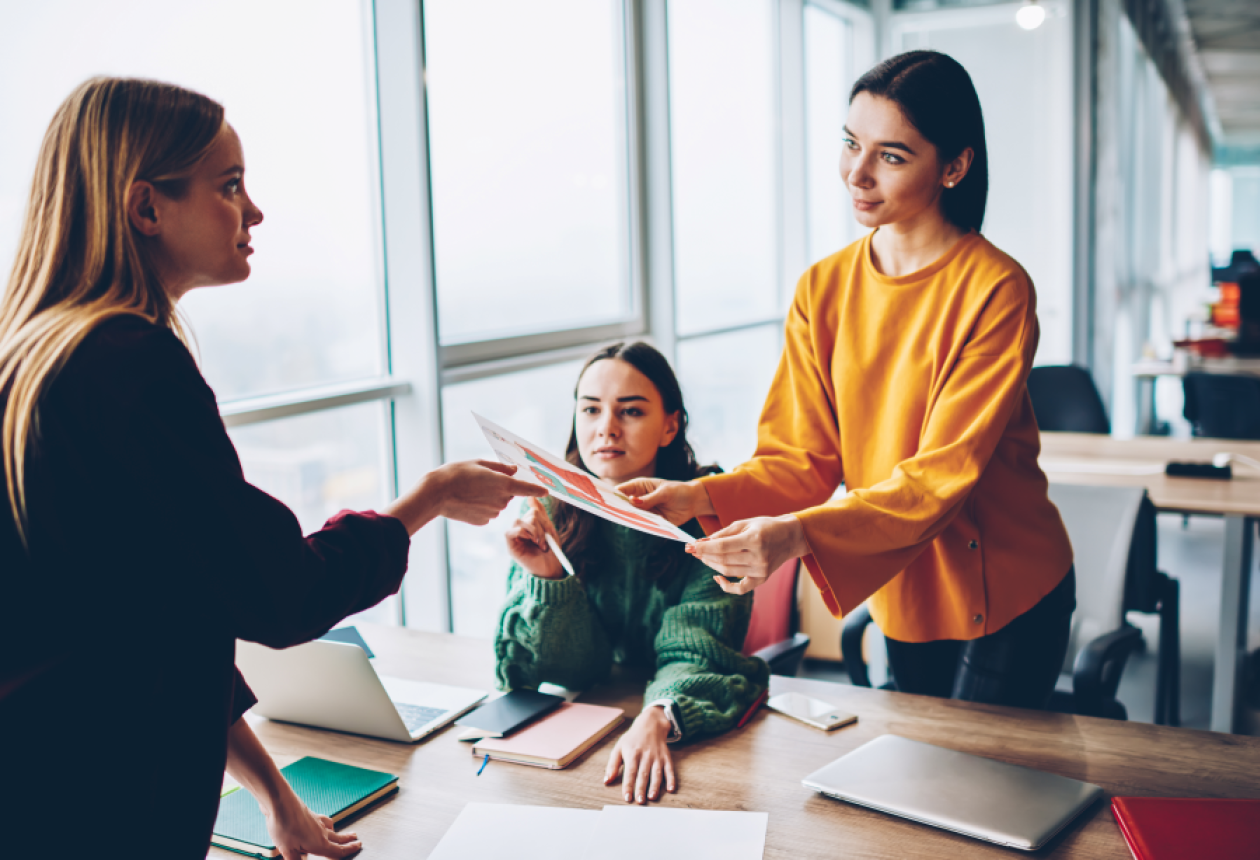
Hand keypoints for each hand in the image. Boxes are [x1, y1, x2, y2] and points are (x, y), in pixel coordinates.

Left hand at [263, 791, 360, 859]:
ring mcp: (316, 821)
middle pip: (338, 839)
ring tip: (343, 833)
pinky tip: (324, 823)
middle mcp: (321, 832)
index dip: (349, 851)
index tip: (358, 847)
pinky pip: (323, 820)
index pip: (338, 851)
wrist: (280, 802)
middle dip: (348, 841)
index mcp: (319, 844)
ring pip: (332, 829)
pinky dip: (327, 823)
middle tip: (357, 840)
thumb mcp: (287, 850)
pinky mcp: (310, 814)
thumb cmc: (284, 825)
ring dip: (339, 832)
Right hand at [386, 459, 546, 530]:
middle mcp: (501, 500)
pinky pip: (487, 512)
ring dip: (490, 497)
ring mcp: (492, 513)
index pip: (527, 489)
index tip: (547, 491)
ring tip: (470, 490)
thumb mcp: (479, 464)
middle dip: (500, 487)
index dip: (537, 489)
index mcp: (503, 484)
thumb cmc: (457, 474)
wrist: (436, 494)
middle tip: (482, 480)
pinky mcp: (482, 521)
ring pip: (497, 503)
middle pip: (508, 493)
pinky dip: (481, 507)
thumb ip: (500, 468)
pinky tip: (467, 501)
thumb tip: (513, 470)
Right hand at [505, 497, 564, 578]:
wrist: (550, 568)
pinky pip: (512, 531)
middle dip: (541, 527)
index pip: (533, 509)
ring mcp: (514, 535)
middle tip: (545, 540)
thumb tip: (531, 496)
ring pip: (519, 521)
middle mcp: (521, 527)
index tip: (549, 529)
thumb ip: (541, 513)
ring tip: (540, 543)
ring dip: (534, 531)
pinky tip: (531, 542)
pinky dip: (524, 533)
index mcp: (530, 523)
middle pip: (529, 515)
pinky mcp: (510, 544)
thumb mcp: (549, 529)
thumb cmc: (551, 551)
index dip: (543, 517)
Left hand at [604, 706, 676, 803]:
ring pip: (656, 773)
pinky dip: (671, 779)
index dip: (628, 785)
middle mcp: (645, 755)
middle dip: (641, 788)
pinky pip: (669, 769)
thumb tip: (607, 781)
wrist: (650, 724)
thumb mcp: (618, 748)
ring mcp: (657, 756)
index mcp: (632, 753)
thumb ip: (612, 765)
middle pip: (643, 774)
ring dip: (655, 786)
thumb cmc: (632, 739)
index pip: (630, 772)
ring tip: (652, 797)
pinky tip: (671, 789)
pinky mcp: (666, 757)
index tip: (627, 798)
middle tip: (640, 801)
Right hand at [616, 478, 713, 525]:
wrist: (694, 502)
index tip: (603, 501)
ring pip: (632, 516)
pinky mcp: (652, 521)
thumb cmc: (678, 491)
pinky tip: (636, 527)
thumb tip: (632, 501)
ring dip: (628, 519)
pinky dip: (640, 526)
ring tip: (621, 520)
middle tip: (609, 513)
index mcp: (639, 486)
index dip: (611, 496)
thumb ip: (649, 498)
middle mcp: (639, 499)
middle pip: (624, 505)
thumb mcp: (665, 493)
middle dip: (617, 509)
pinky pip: (643, 524)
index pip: (621, 491)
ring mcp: (645, 510)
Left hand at [686, 514, 808, 594]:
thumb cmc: (765, 527)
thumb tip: (702, 542)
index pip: (722, 546)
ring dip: (712, 565)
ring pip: (728, 572)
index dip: (704, 548)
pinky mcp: (762, 579)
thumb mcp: (744, 523)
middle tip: (694, 550)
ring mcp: (761, 571)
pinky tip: (717, 577)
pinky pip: (740, 589)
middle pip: (723, 560)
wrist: (789, 537)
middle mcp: (759, 557)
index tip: (690, 546)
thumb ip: (723, 533)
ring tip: (703, 557)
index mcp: (754, 539)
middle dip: (705, 556)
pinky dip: (726, 586)